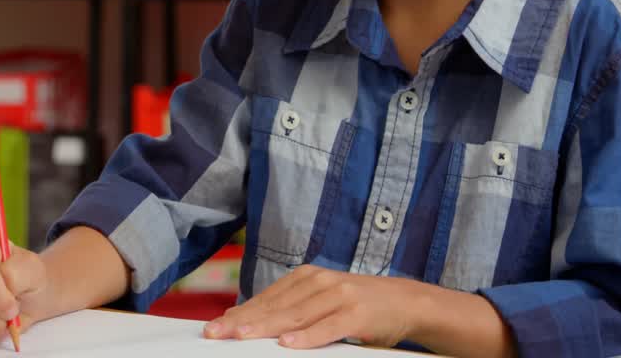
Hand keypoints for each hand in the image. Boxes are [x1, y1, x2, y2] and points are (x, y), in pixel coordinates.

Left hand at [203, 265, 421, 349]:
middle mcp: (319, 282)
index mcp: (306, 277)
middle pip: (274, 307)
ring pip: (295, 316)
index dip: (239, 313)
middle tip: (216, 333)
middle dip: (243, 321)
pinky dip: (307, 337)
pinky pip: (328, 328)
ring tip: (242, 336)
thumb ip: (292, 308)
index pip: (266, 298)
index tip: (215, 326)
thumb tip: (251, 322)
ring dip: (266, 327)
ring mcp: (339, 296)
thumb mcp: (322, 301)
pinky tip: (288, 344)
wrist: (406, 301)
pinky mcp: (357, 313)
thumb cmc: (356, 306)